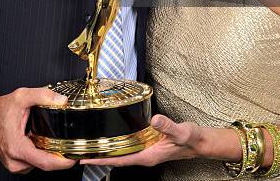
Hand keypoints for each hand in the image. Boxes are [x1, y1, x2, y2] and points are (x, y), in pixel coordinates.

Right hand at [0, 87, 75, 173]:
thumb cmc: (1, 109)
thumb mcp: (22, 96)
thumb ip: (43, 95)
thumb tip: (61, 100)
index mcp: (16, 147)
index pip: (45, 162)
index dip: (62, 162)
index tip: (74, 157)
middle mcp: (15, 161)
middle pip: (45, 165)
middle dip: (59, 157)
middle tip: (71, 145)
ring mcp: (14, 164)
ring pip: (39, 164)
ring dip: (50, 155)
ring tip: (57, 141)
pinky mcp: (15, 164)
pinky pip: (33, 162)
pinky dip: (41, 154)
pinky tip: (43, 143)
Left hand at [81, 114, 206, 167]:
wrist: (199, 142)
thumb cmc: (191, 139)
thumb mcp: (181, 131)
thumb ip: (168, 126)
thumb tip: (155, 119)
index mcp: (148, 156)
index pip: (121, 160)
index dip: (103, 160)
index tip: (86, 159)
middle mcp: (145, 155)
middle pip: (117, 158)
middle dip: (99, 156)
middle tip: (81, 151)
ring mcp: (146, 150)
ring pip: (122, 153)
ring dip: (107, 150)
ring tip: (90, 145)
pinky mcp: (148, 143)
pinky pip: (129, 145)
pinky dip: (118, 143)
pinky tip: (111, 137)